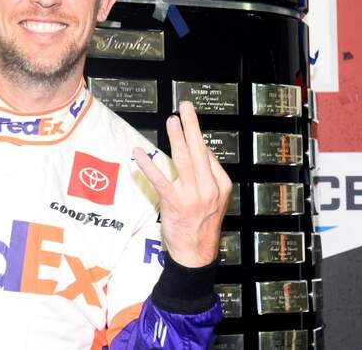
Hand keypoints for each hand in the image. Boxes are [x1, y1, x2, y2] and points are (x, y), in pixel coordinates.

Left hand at [133, 101, 232, 266]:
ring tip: (172, 120)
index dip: (197, 139)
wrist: (196, 255)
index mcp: (222, 185)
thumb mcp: (216, 201)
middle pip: (200, 150)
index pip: (209, 156)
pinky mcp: (175, 203)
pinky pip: (161, 180)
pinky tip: (139, 155)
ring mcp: (193, 196)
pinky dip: (149, 166)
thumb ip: (208, 178)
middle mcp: (210, 188)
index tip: (188, 122)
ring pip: (185, 160)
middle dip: (192, 126)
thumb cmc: (202, 226)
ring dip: (177, 137)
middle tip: (185, 106)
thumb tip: (198, 154)